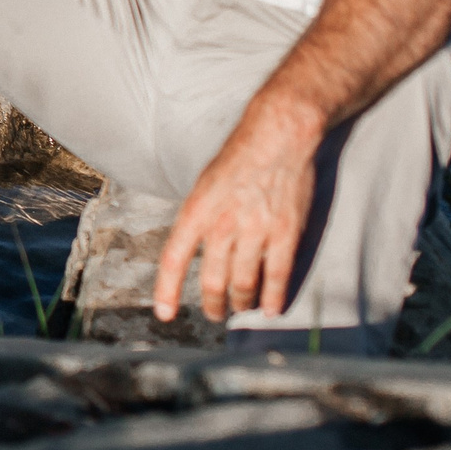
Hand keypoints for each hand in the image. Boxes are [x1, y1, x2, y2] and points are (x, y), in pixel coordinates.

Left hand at [152, 103, 321, 321]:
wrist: (277, 136)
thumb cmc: (238, 157)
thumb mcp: (204, 184)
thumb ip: (199, 217)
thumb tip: (194, 245)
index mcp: (196, 211)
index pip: (174, 260)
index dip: (167, 291)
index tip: (164, 313)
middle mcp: (222, 225)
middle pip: (212, 280)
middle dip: (212, 303)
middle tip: (214, 313)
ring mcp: (255, 231)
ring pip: (243, 283)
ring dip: (241, 302)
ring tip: (241, 308)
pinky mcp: (286, 234)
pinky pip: (277, 276)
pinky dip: (273, 298)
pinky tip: (270, 310)